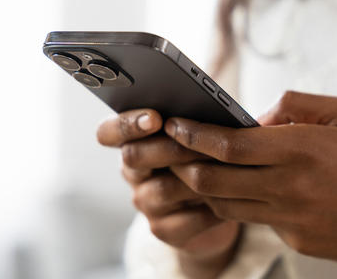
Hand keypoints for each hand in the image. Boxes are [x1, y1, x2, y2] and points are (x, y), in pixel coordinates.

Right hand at [96, 109, 239, 277]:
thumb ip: (191, 121)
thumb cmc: (210, 156)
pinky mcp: (163, 230)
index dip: (126, 124)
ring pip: (162, 189)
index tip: (154, 118)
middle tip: (197, 142)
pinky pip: (183, 220)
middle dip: (169, 147)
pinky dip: (209, 208)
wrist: (223, 205)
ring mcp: (145, 202)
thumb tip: (203, 106)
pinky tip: (228, 197)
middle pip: (133, 157)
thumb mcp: (199, 134)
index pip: (107, 132)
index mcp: (133, 141)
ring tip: (224, 167)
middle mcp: (133, 172)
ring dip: (194, 177)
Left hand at [165, 91, 336, 265]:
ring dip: (207, 188)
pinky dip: (244, 204)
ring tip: (201, 170)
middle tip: (175, 152)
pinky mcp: (296, 239)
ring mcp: (291, 218)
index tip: (174, 125)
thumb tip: (257, 116)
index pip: (228, 144)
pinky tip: (249, 191)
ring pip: (227, 205)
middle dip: (185, 166)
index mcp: (300, 149)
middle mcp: (289, 186)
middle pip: (214, 180)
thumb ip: (297, 106)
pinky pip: (257, 220)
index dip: (194, 135)